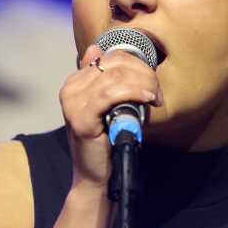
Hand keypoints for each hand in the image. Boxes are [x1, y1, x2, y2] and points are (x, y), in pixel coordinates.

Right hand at [59, 44, 162, 190]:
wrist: (95, 177)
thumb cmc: (105, 143)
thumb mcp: (106, 107)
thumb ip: (103, 81)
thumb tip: (95, 50)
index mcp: (75, 83)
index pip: (111, 57)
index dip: (138, 65)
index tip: (153, 85)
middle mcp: (70, 89)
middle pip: (115, 64)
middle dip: (144, 74)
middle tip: (157, 94)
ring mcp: (72, 103)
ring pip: (116, 76)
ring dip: (143, 84)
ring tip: (155, 99)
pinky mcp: (81, 118)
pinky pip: (111, 94)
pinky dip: (134, 93)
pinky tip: (147, 100)